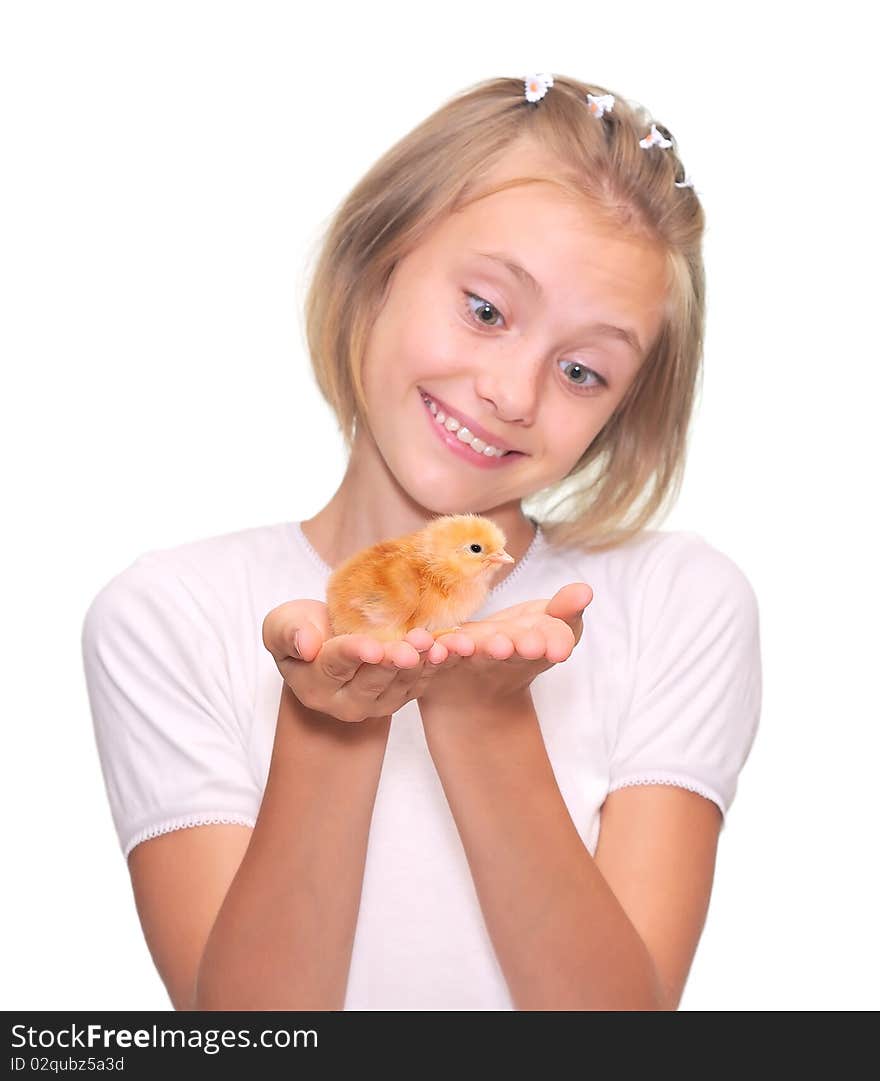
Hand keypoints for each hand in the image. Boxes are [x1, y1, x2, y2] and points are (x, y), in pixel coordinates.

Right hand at [262, 599, 449, 722]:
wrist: (329, 642)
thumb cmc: (304, 628)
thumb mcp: (283, 624)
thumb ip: (289, 633)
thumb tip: (306, 646)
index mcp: (315, 684)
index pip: (335, 667)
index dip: (354, 654)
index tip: (372, 647)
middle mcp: (347, 702)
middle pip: (373, 681)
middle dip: (393, 662)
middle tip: (411, 647)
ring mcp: (378, 703)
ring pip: (402, 684)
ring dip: (421, 664)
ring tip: (435, 644)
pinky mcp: (403, 695)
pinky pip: (423, 681)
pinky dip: (438, 665)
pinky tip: (452, 649)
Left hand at [417, 582, 592, 712]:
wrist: (476, 680)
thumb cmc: (522, 638)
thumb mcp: (549, 622)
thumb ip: (565, 608)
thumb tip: (585, 591)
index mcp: (539, 643)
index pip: (551, 641)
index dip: (554, 644)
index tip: (558, 648)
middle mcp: (509, 655)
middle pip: (516, 650)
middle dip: (518, 647)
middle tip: (521, 646)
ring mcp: (476, 660)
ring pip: (478, 653)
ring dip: (477, 648)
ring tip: (472, 643)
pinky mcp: (447, 660)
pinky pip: (443, 653)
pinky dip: (440, 648)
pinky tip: (435, 644)